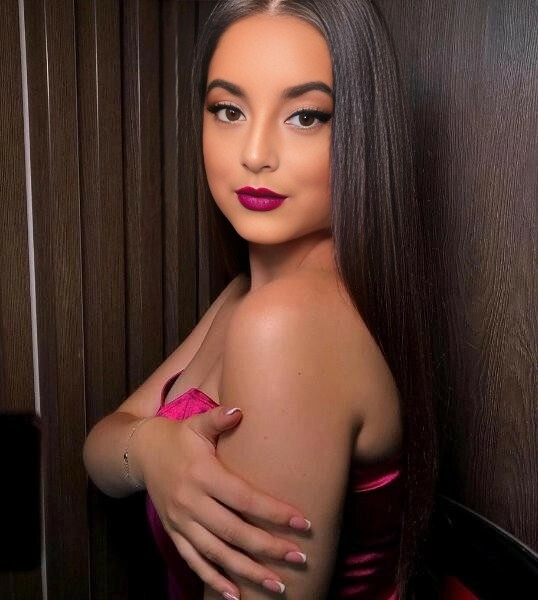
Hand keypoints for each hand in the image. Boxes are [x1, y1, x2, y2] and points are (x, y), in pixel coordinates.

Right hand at [136, 407, 310, 598]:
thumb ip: (217, 418)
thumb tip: (239, 410)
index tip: (302, 522)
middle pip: (235, 531)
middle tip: (300, 558)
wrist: (140, 454)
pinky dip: (214, 580)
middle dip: (269, 548)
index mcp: (203, 475)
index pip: (244, 498)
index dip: (273, 512)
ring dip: (248, 571)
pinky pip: (194, 561)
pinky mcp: (174, 533)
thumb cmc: (177, 437)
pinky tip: (236, 595)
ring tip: (278, 585)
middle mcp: (192, 502)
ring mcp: (181, 522)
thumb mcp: (195, 423)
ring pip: (217, 553)